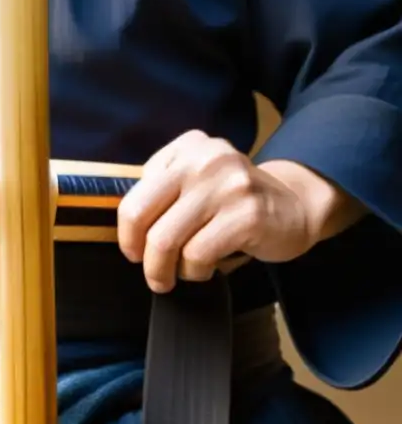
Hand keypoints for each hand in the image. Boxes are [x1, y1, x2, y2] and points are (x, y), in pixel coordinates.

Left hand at [117, 130, 364, 292]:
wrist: (296, 206)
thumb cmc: (232, 204)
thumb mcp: (194, 184)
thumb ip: (161, 195)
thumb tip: (127, 236)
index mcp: (187, 147)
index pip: (133, 199)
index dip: (128, 234)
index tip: (136, 251)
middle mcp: (205, 159)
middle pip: (141, 219)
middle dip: (141, 258)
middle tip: (153, 276)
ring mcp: (228, 184)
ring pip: (166, 241)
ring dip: (166, 270)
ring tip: (180, 275)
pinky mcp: (246, 214)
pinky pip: (197, 255)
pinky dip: (196, 272)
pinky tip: (207, 269)